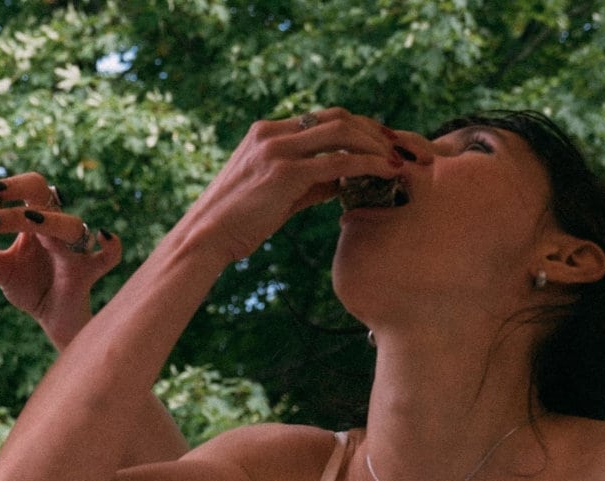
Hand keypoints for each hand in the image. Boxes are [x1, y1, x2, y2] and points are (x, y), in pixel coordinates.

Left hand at [0, 173, 122, 347]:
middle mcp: (55, 229)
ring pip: (70, 224)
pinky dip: (110, 246)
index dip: (8, 187)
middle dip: (22, 190)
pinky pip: (109, 256)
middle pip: (46, 193)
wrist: (53, 320)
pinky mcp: (88, 272)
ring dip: (50, 220)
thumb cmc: (31, 288)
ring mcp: (74, 249)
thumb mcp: (0, 271)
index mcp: (35, 223)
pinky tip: (104, 236)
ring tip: (29, 221)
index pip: (25, 191)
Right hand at [180, 107, 402, 264]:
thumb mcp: (277, 194)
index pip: (323, 118)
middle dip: (374, 131)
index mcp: (266, 132)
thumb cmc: (238, 222)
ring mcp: (277, 149)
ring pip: (343, 132)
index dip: (358, 128)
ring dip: (376, 145)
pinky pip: (339, 162)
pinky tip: (386, 174)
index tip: (381, 145)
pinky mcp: (285, 172)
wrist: (206, 238)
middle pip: (338, 117)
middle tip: (397, 149)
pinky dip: (368, 165)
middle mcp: (272, 133)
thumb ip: (309, 182)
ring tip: (397, 162)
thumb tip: (343, 181)